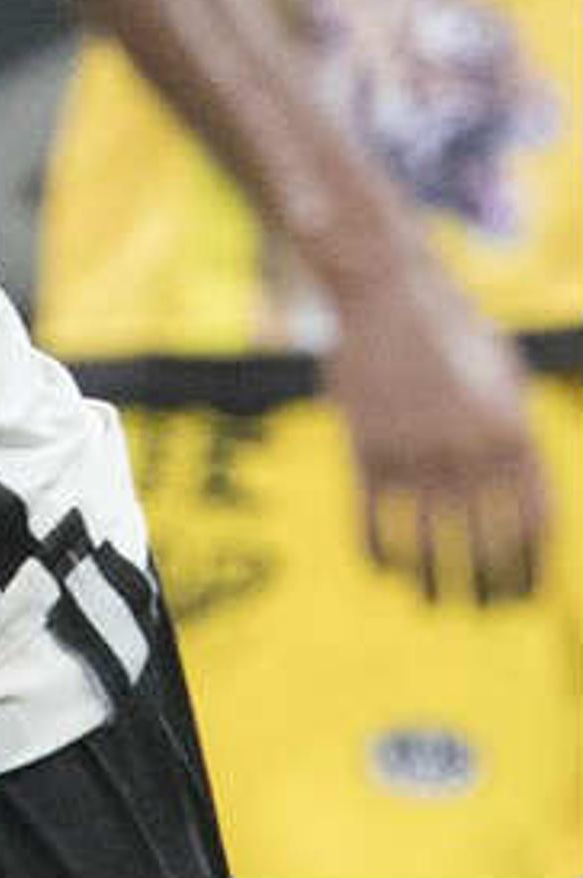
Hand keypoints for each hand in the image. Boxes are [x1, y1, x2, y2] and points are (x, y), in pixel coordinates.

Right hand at [321, 242, 549, 603]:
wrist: (386, 292)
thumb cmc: (452, 334)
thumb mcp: (505, 381)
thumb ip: (517, 441)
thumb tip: (522, 509)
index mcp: (514, 436)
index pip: (535, 528)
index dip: (531, 572)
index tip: (523, 598)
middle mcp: (469, 450)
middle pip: (485, 548)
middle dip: (485, 590)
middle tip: (478, 609)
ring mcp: (416, 451)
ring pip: (429, 545)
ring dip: (432, 585)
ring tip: (434, 603)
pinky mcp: (366, 449)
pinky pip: (374, 522)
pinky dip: (379, 554)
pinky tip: (383, 568)